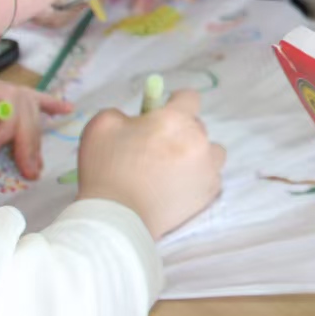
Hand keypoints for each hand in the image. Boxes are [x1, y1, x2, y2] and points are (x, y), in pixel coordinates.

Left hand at [0, 68, 73, 180]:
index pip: (7, 99)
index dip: (8, 127)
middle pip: (22, 105)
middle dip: (28, 138)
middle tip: (29, 171)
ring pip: (25, 108)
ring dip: (34, 136)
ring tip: (35, 166)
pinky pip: (21, 101)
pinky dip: (45, 105)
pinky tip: (65, 110)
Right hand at [76, 89, 225, 238]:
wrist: (117, 218)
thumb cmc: (107, 169)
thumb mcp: (102, 126)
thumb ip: (124, 113)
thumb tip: (140, 119)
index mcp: (175, 120)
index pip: (190, 98)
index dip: (176, 101)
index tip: (163, 111)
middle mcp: (199, 140)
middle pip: (197, 125)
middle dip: (180, 130)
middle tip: (157, 146)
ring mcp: (208, 168)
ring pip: (212, 151)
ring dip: (197, 153)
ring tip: (173, 166)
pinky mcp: (209, 192)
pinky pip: (210, 175)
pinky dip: (198, 177)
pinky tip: (177, 185)